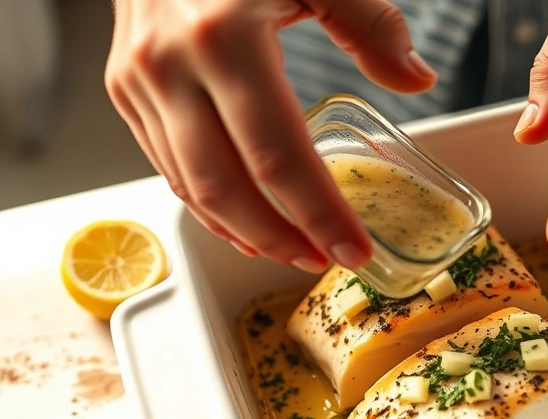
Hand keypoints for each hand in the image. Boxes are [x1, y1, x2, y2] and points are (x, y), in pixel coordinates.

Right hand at [104, 0, 436, 272]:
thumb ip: (369, 23)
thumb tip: (416, 78)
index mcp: (223, 41)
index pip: (279, 159)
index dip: (319, 215)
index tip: (353, 249)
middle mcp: (169, 68)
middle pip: (227, 189)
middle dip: (280, 238)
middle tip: (324, 260)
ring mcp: (138, 82)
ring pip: (190, 187)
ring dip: (243, 231)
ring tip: (292, 249)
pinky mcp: (124, 89)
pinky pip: (166, 166)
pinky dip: (207, 204)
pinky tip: (243, 221)